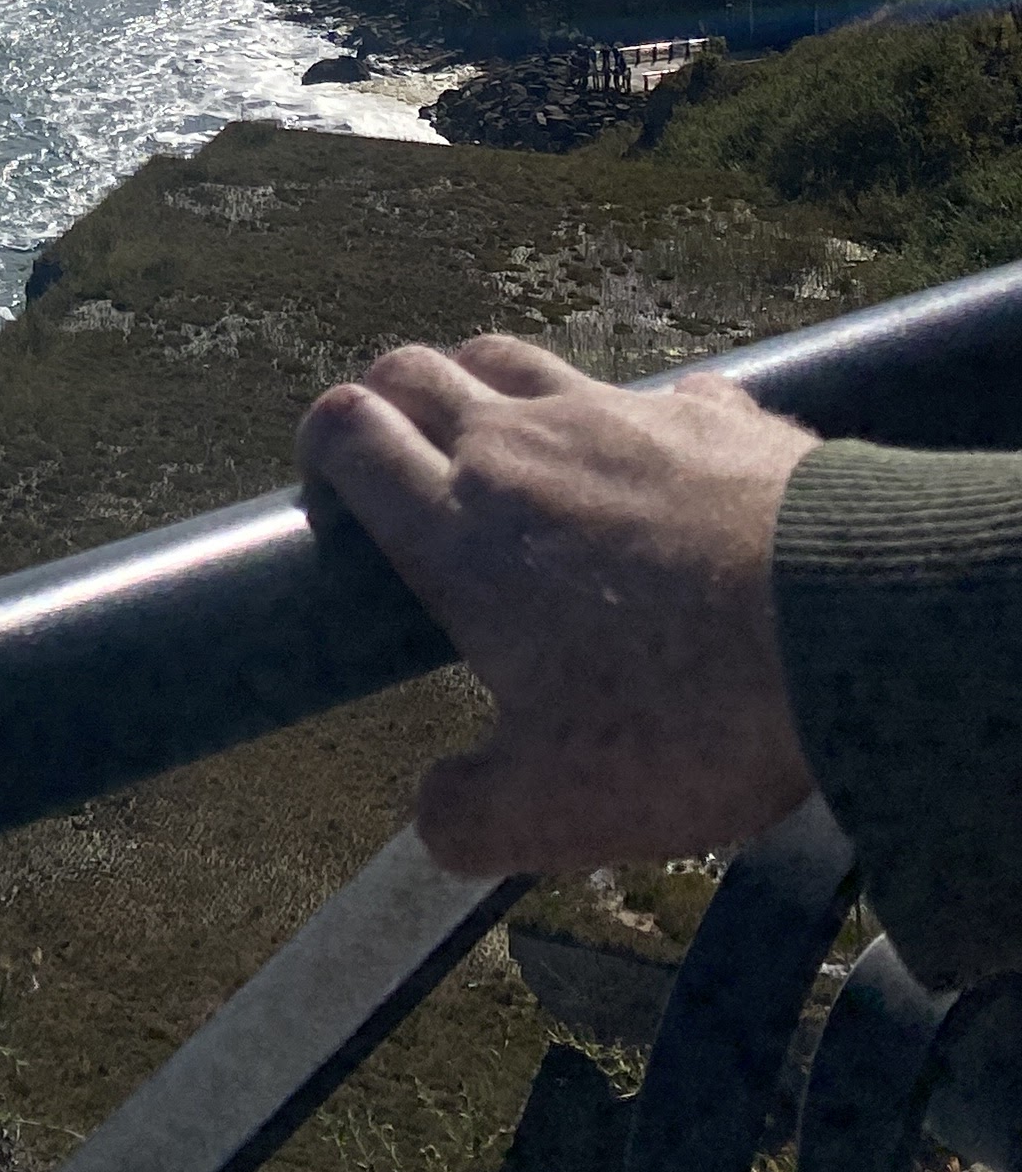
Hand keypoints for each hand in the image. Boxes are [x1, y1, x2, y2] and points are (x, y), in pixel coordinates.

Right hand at [295, 335, 818, 875]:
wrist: (848, 623)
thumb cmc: (686, 714)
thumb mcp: (558, 809)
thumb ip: (469, 815)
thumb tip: (434, 812)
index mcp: (460, 529)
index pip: (350, 434)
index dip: (322, 448)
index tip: (330, 494)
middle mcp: (522, 446)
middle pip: (414, 370)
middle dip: (386, 401)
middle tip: (401, 461)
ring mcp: (620, 413)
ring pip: (515, 356)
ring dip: (489, 388)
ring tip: (510, 446)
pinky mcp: (713, 410)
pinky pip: (655, 390)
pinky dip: (638, 420)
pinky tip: (666, 470)